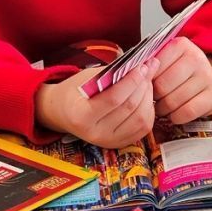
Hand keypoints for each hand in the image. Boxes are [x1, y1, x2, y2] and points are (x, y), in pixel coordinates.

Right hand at [35, 63, 157, 147]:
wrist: (63, 113)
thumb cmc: (75, 92)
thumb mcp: (86, 78)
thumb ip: (111, 74)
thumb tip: (139, 67)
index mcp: (81, 115)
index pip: (114, 98)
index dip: (131, 81)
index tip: (141, 67)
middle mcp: (95, 133)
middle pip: (130, 108)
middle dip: (143, 85)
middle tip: (147, 70)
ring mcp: (108, 141)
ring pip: (140, 119)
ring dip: (148, 97)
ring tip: (146, 82)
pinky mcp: (119, 143)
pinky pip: (143, 128)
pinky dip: (148, 110)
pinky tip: (144, 98)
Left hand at [151, 39, 211, 123]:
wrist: (205, 80)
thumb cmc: (178, 71)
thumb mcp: (165, 61)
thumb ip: (149, 65)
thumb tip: (134, 75)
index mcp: (181, 44)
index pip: (153, 67)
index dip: (146, 80)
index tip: (146, 84)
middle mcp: (197, 58)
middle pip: (162, 86)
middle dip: (153, 97)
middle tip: (153, 99)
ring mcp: (207, 77)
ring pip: (173, 101)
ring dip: (162, 109)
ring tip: (162, 106)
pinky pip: (187, 112)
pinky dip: (176, 117)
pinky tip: (174, 113)